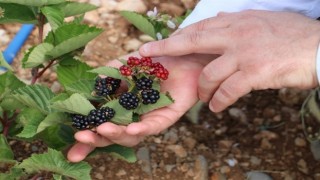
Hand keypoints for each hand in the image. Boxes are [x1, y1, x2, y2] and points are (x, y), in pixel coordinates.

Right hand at [67, 53, 213, 161]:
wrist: (180, 54)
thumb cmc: (153, 62)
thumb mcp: (125, 64)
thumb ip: (109, 74)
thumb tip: (92, 86)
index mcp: (121, 108)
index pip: (101, 126)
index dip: (87, 139)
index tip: (71, 150)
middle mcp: (133, 117)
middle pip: (113, 135)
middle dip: (96, 139)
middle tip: (81, 135)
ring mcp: (149, 119)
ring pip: (132, 135)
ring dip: (116, 133)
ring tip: (103, 129)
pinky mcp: (167, 117)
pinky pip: (155, 127)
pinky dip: (143, 129)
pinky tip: (133, 128)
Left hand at [139, 10, 319, 111]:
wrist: (319, 47)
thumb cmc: (291, 35)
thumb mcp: (260, 20)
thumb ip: (235, 21)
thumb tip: (216, 16)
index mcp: (236, 22)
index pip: (199, 28)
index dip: (177, 37)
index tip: (160, 43)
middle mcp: (236, 35)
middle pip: (192, 41)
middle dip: (167, 48)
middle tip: (148, 55)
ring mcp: (244, 53)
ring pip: (209, 74)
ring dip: (204, 90)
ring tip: (206, 98)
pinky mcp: (255, 73)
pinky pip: (227, 91)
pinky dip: (219, 101)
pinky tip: (217, 107)